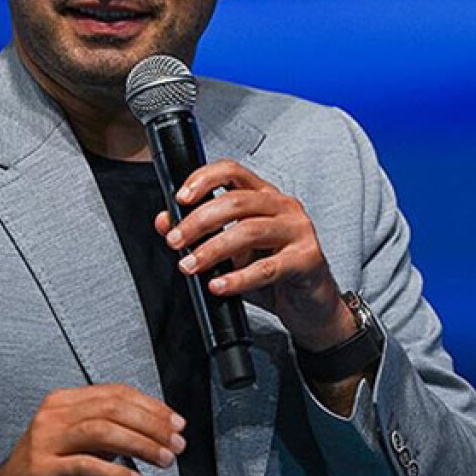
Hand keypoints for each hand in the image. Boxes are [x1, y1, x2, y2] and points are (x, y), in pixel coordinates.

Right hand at [0, 384, 185, 475]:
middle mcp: (53, 415)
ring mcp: (45, 440)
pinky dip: (117, 472)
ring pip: (103, 431)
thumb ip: (108, 436)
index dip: (151, 406)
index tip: (174, 422)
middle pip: (113, 408)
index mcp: (63, 403)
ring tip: (163, 460)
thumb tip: (149, 431)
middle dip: (152, 425)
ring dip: (141, 445)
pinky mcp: (41, 469)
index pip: (116, 393)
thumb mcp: (81, 449)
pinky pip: (86, 465)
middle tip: (176, 443)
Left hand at [155, 159, 356, 352]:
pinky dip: (237, 278)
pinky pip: (267, 268)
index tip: (180, 199)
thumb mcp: (231, 252)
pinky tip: (218, 285)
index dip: (204, 179)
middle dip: (198, 221)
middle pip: (236, 202)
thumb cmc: (273, 271)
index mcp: (265, 195)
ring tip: (190, 265)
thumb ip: (201, 234)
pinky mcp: (307, 259)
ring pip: (249, 231)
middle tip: (175, 241)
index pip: (232, 171)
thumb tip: (165, 222)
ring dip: (212, 249)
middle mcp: (284, 206)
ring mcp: (299, 230)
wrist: (310, 304)